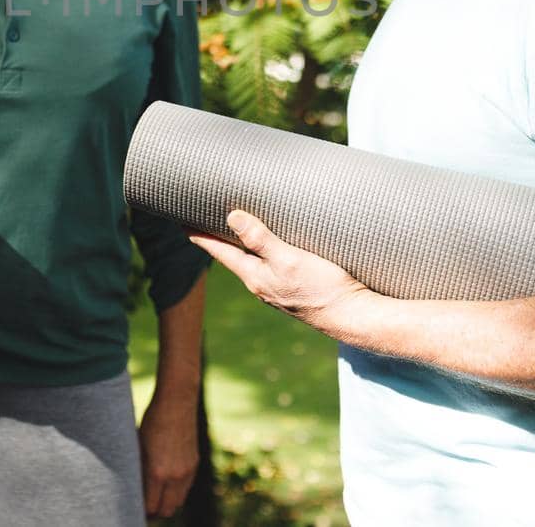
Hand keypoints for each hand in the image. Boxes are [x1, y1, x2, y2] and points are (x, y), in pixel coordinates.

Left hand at [138, 387, 197, 518]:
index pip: (151, 507)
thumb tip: (133, 488)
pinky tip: (166, 483)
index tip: (133, 507)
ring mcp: (187, 471)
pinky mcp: (194, 464)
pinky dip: (176, 491)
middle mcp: (175, 476)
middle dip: (155, 512)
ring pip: (178, 502)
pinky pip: (186, 488)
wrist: (177, 402)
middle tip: (143, 507)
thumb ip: (139, 470)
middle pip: (167, 510)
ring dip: (167, 503)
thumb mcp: (139, 446)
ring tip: (154, 496)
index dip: (142, 510)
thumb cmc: (151, 421)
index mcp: (157, 472)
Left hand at [190, 211, 371, 335]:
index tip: (179, 220)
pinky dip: (262, 252)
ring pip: (251, 262)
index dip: (199, 235)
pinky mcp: (295, 290)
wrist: (354, 317)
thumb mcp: (289, 260)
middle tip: (202, 218)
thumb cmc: (322, 288)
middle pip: (231, 256)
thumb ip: (261, 240)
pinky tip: (270, 246)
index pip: (218, 251)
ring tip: (232, 227)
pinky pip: (270, 266)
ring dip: (240, 245)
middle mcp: (261, 285)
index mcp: (255, 277)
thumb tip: (232, 218)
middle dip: (217, 238)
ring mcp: (278, 290)